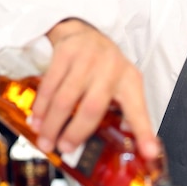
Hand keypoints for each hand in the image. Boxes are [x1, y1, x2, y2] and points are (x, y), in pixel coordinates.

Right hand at [31, 18, 159, 158]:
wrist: (85, 33)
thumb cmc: (106, 69)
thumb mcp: (124, 86)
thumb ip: (126, 115)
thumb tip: (136, 151)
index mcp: (130, 83)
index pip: (138, 111)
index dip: (144, 134)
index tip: (150, 153)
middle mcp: (111, 70)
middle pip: (92, 108)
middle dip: (76, 132)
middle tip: (65, 149)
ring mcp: (87, 60)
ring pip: (65, 99)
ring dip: (52, 124)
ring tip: (46, 142)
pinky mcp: (65, 53)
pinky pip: (49, 86)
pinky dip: (41, 107)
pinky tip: (37, 121)